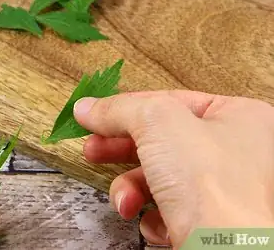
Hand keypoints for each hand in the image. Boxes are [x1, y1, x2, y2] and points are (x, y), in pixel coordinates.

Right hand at [73, 90, 273, 247]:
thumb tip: (87, 107)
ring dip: (131, 190)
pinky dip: (152, 216)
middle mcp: (236, 152)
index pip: (170, 102)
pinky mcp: (210, 221)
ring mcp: (223, 189)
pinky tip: (153, 223)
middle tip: (93, 150)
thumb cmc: (211, 183)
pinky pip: (169, 209)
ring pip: (159, 178)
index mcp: (238, 117)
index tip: (94, 116)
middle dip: (120, 149)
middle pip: (160, 140)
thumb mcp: (157, 123)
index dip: (127, 108)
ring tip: (123, 200)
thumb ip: (119, 109)